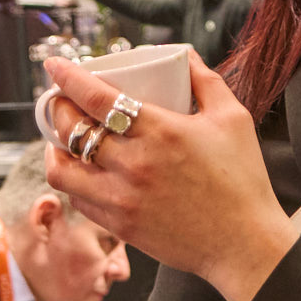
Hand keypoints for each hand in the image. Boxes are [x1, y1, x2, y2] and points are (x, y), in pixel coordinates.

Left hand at [42, 54, 294, 300]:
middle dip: (57, 108)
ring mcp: (123, 200)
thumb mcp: (233, 118)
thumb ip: (206, 81)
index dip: (68, 77)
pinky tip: (83, 171)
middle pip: (71, 129)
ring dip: (55, 149)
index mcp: (161, 132)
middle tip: (61, 99)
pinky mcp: (121, 227)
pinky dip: (74, 181)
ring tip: (63, 139)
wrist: (245, 245)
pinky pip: (79, 200)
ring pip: (62, 170)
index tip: (54, 65)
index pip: (97, 98)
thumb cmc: (243, 179)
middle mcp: (135, 165)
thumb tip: (184, 55)